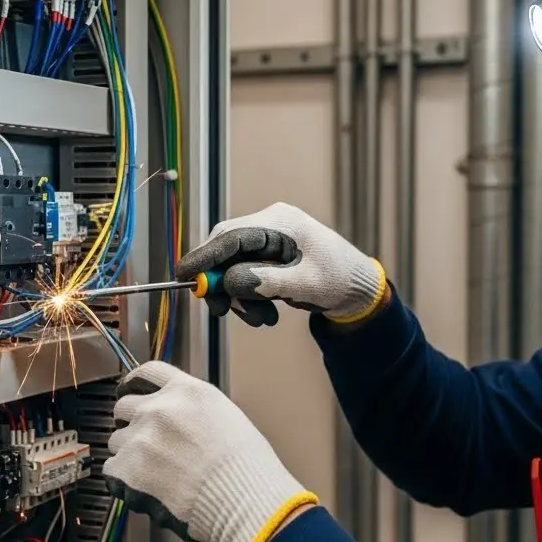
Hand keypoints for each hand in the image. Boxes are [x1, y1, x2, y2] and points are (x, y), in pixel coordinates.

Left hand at [102, 361, 319, 541]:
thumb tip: (180, 420)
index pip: (148, 372)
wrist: (240, 499)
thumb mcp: (227, 418)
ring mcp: (140, 437)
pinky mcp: (127, 468)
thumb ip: (194, 411)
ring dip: (129, 455)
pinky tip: (147, 489)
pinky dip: (124, 481)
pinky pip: (112, 471)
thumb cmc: (244, 468)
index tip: (129, 389)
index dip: (134, 382)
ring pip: (117, 441)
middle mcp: (159, 409)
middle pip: (123, 406)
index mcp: (187, 392)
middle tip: (145, 443)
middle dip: (130, 423)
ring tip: (156, 474)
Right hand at [175, 202, 387, 326]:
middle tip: (221, 311)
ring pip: (231, 268)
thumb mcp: (305, 283)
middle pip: (225, 252)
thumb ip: (268, 281)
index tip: (182, 276)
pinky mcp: (267, 259)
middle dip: (220, 284)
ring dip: (238, 298)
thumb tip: (231, 282)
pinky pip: (243, 277)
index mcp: (280, 222)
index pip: (230, 236)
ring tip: (262, 319)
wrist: (358, 289)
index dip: (203, 256)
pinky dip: (247, 298)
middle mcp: (269, 227)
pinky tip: (265, 314)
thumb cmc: (339, 279)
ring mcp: (267, 243)